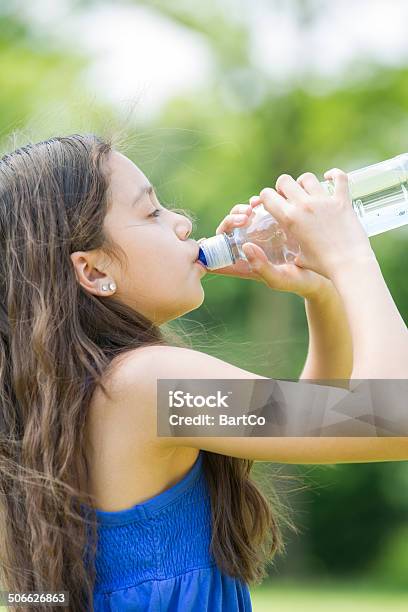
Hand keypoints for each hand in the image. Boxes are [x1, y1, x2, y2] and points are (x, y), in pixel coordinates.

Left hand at [202, 196, 337, 299]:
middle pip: (228, 231)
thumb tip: (245, 246)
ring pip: (242, 217)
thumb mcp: (279, 279)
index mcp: (244, 263)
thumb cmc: (298, 282)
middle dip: (230, 220)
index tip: (212, 238)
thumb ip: (261, 267)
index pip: (220, 254)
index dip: (211, 246)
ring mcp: (260, 234)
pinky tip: (262, 202)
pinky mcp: (273, 223)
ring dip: (242, 209)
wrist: (321, 271)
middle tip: (244, 218)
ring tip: (252, 207)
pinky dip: (258, 202)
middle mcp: (249, 247)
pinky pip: (259, 209)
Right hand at [258, 169, 373, 279]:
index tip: (272, 201)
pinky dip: (334, 175)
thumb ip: (293, 247)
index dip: (266, 197)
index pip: (267, 195)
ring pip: (307, 177)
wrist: (349, 264)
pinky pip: (339, 178)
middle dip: (283, 186)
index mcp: (289, 219)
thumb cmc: (323, 265)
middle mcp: (304, 206)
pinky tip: (330, 177)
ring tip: (307, 191)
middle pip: (285, 180)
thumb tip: (290, 250)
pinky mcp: (342, 201)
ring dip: (304, 183)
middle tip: (287, 195)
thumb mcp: (299, 256)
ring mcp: (324, 201)